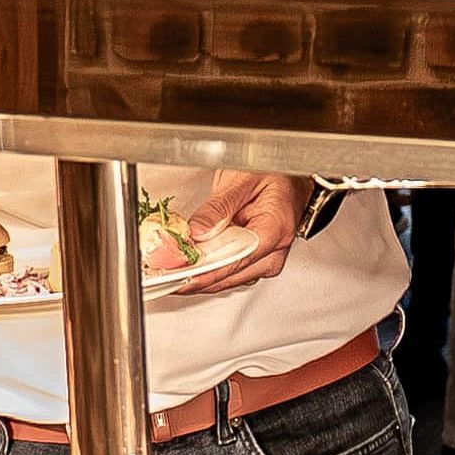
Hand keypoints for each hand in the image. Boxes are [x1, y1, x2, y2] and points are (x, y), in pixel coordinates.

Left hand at [161, 170, 307, 291]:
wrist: (291, 179)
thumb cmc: (275, 174)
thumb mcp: (242, 179)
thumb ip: (218, 208)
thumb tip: (196, 233)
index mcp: (274, 230)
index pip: (235, 261)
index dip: (203, 272)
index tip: (178, 276)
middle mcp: (273, 253)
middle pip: (228, 277)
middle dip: (194, 277)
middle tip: (163, 275)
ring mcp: (265, 261)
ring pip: (225, 280)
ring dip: (197, 277)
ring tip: (169, 271)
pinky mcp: (254, 263)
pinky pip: (227, 274)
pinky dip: (206, 272)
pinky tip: (187, 267)